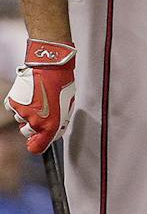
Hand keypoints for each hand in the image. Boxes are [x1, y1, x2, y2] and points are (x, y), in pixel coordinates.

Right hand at [6, 39, 76, 153]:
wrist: (50, 66)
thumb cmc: (62, 84)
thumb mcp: (67, 106)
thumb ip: (59, 122)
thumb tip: (52, 132)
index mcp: (51, 124)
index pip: (37, 147)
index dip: (37, 146)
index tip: (37, 143)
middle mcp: (34, 121)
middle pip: (28, 133)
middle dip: (33, 126)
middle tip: (42, 112)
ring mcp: (22, 112)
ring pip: (20, 120)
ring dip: (27, 113)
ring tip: (38, 98)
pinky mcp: (12, 102)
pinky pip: (13, 109)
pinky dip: (19, 104)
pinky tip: (28, 95)